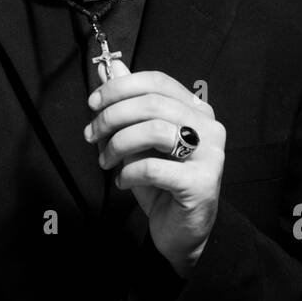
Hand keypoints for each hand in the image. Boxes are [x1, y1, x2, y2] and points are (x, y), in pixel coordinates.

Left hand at [84, 62, 224, 277]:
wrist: (181, 232)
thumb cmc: (160, 184)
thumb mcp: (138, 141)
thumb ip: (127, 105)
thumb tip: (110, 68)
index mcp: (196, 110)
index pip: (157, 82)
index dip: (121, 87)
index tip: (93, 102)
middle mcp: (208, 127)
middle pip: (153, 103)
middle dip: (112, 116)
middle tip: (91, 134)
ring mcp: (210, 155)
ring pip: (154, 130)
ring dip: (118, 144)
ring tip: (106, 160)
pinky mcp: (201, 183)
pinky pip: (154, 168)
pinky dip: (128, 173)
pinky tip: (122, 181)